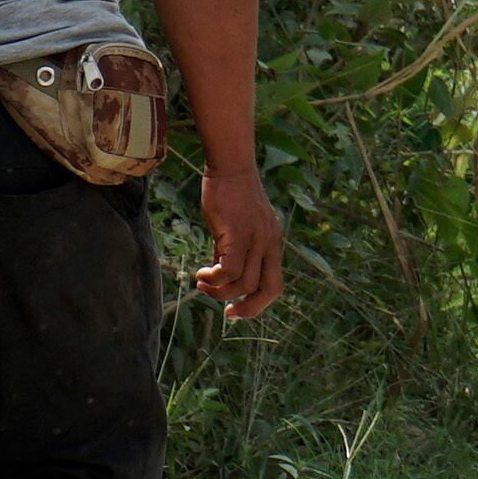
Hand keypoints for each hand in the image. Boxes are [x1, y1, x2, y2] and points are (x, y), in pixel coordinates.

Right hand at [191, 156, 286, 318]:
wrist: (230, 166)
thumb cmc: (230, 194)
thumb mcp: (238, 226)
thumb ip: (235, 250)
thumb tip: (221, 273)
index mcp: (273, 244)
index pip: (275, 285)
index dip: (258, 304)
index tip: (234, 310)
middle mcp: (271, 244)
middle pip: (269, 291)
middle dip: (247, 308)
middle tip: (224, 311)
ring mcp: (258, 239)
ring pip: (245, 284)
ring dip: (220, 291)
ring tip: (203, 282)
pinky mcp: (239, 234)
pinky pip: (229, 270)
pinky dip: (214, 278)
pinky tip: (201, 273)